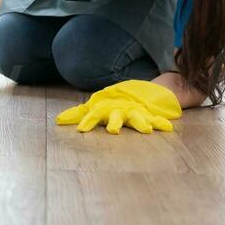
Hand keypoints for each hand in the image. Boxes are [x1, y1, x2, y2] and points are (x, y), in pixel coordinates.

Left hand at [55, 80, 181, 133]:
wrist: (137, 92)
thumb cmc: (112, 102)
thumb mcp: (95, 106)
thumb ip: (78, 114)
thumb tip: (58, 120)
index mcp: (106, 109)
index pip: (95, 115)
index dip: (87, 121)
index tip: (80, 130)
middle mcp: (121, 111)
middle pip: (117, 117)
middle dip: (115, 123)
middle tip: (113, 131)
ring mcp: (136, 113)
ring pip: (138, 118)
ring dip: (142, 123)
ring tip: (146, 130)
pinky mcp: (149, 115)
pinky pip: (156, 120)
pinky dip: (161, 123)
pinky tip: (167, 128)